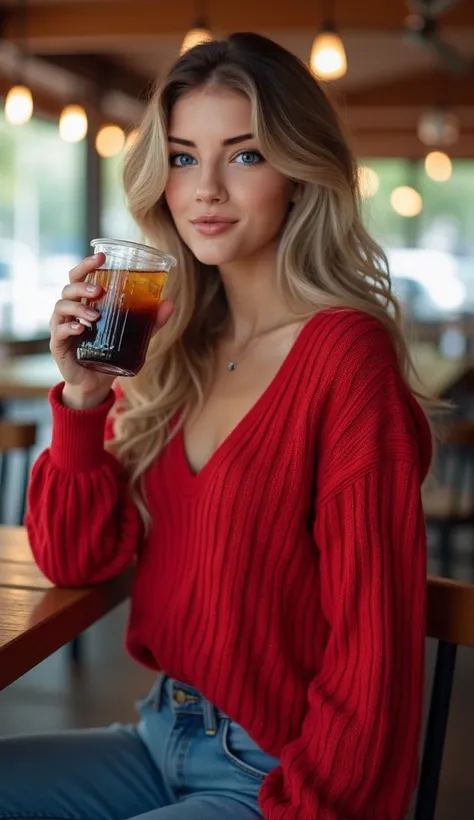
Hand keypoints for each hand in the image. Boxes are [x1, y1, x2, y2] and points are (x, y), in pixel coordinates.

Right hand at [49, 253, 173, 408]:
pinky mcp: (58, 345)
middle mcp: (70, 311)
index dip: (87, 264)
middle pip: (68, 287)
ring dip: (79, 307)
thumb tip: (170, 304)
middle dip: (82, 284)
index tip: (102, 257)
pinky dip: (69, 328)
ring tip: (96, 315)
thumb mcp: (134, 335)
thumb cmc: (110, 352)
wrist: (95, 383)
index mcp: (85, 302)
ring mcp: (62, 327)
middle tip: (100, 290)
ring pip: (61, 307)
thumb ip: (150, 321)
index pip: (80, 277)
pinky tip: (81, 329)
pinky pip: (59, 332)